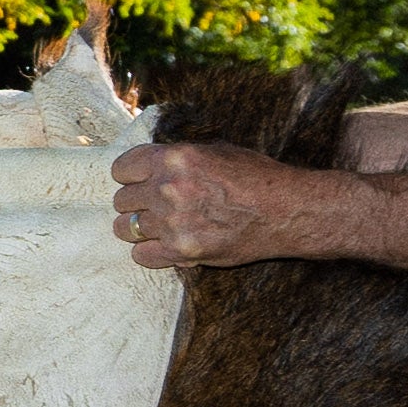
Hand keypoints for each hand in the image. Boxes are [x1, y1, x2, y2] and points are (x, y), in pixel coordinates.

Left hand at [110, 139, 329, 269]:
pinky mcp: (182, 251)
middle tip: (153, 206)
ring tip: (156, 227)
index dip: (130, 176)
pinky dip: (149, 252)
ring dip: (137, 228)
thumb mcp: (215, 151)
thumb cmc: (255, 177)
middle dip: (135, 202)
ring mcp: (172, 222)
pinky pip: (141, 255)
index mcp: (173, 158)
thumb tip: (149, 164)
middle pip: (122, 200)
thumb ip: (178, 158)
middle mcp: (167, 189)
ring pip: (125, 228)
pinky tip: (164, 246)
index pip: (122, 169)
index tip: (137, 182)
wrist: (285, 211)